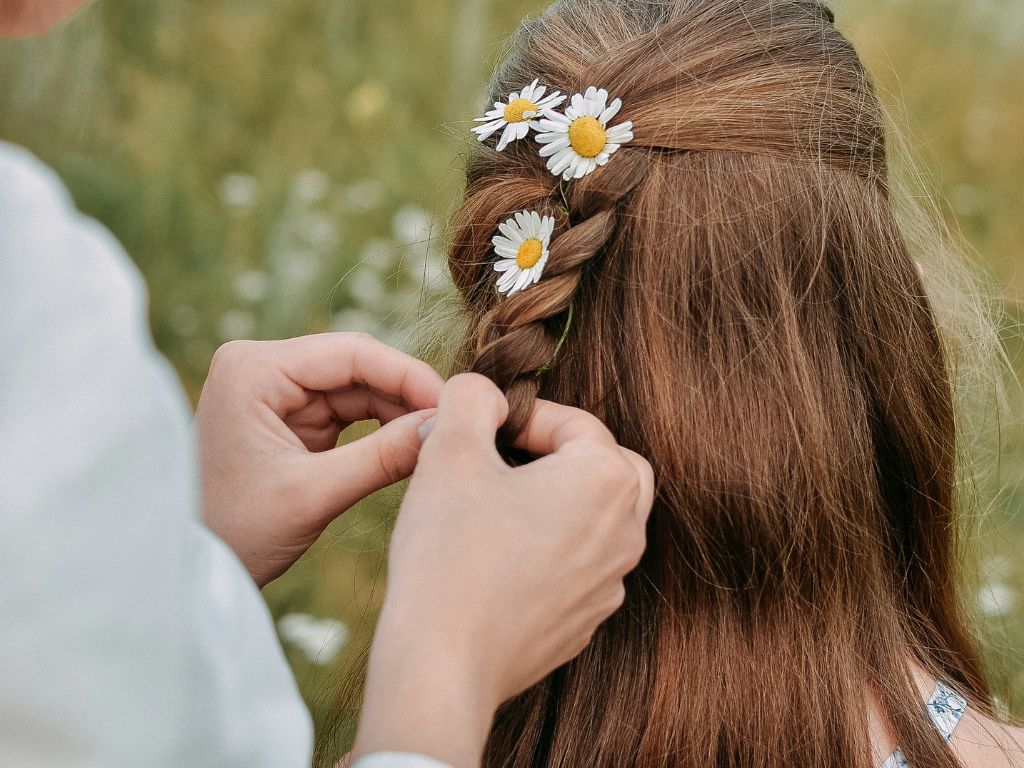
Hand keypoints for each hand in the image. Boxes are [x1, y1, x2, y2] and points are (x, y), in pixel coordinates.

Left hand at [195, 333, 442, 586]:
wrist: (195, 569)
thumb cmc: (234, 533)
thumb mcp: (312, 495)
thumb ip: (382, 457)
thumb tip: (445, 428)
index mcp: (252, 369)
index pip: (349, 352)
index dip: (407, 375)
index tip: (451, 404)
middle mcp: (261, 366)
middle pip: (357, 364)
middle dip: (406, 394)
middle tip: (452, 424)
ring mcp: (275, 388)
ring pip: (359, 386)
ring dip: (398, 411)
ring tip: (436, 439)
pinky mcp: (289, 414)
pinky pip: (349, 409)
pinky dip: (381, 426)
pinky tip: (410, 444)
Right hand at [353, 374, 653, 767]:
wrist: (444, 664)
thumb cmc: (450, 553)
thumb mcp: (450, 451)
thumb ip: (471, 398)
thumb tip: (485, 393)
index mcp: (607, 481)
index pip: (576, 423)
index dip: (523, 418)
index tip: (481, 432)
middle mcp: (626, 532)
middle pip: (607, 468)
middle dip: (558, 456)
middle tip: (504, 463)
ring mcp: (610, 584)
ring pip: (596, 519)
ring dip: (555, 503)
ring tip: (495, 509)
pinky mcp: (585, 622)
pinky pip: (579, 567)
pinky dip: (549, 551)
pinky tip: (497, 560)